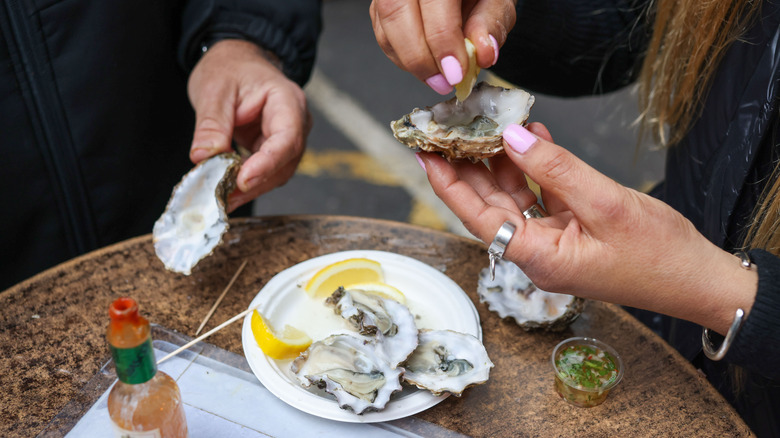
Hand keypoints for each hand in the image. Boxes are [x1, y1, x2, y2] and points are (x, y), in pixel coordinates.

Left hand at [187, 39, 310, 211]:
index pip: (286, 138)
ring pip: (277, 173)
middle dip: (255, 182)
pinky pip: (265, 172)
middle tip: (223, 196)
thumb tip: (203, 157)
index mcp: (287, 101)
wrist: (237, 62)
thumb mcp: (214, 90)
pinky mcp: (274, 150)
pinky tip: (226, 190)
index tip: (242, 180)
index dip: (267, 163)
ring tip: (221, 197)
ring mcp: (288, 138)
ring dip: (250, 188)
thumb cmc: (231, 68)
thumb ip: (211, 125)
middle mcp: (296, 122)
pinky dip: (246, 183)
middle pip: (284, 162)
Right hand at [370, 0, 516, 93]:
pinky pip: (382, 35)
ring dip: (408, 61)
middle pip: (396, 13)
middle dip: (419, 57)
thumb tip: (483, 53)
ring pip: (385, 27)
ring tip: (436, 78)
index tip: (456, 73)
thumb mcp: (496, 0)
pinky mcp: (381, 4)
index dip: (443, 43)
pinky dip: (401, 57)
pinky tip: (425, 64)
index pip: (434, 3)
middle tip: (443, 82)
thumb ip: (491, 23)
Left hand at [416, 122, 756, 333]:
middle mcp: (537, 252)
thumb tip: (514, 138)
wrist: (697, 279)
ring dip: (503, 162)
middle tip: (450, 132)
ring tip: (489, 126)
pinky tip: (530, 138)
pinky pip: (541, 196)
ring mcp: (553, 242)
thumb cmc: (658, 254)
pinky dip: (535, 168)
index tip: (427, 155)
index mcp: (537, 257)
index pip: (478, 217)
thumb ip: (555, 169)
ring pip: (514, 197)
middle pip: (490, 205)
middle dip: (469, 168)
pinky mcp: (571, 231)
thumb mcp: (605, 204)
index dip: (450, 185)